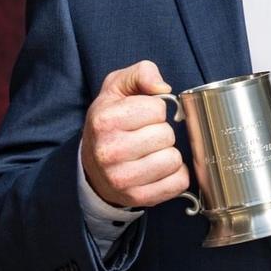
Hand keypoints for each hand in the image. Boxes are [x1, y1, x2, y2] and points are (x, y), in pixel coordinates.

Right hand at [81, 60, 189, 207]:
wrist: (93, 167)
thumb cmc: (110, 123)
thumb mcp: (117, 88)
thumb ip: (141, 73)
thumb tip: (163, 88)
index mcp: (104, 120)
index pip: (157, 109)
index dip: (156, 110)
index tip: (143, 116)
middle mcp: (109, 151)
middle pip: (166, 135)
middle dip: (162, 132)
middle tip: (147, 136)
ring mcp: (122, 179)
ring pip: (174, 160)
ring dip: (169, 154)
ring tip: (151, 153)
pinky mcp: (137, 198)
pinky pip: (178, 183)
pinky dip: (175, 175)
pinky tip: (159, 170)